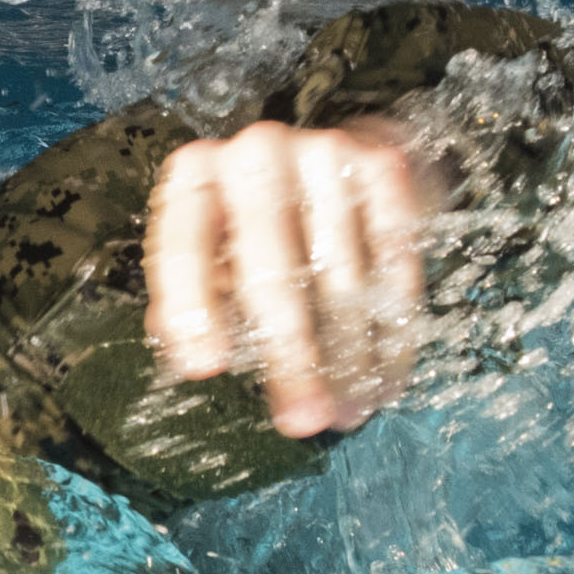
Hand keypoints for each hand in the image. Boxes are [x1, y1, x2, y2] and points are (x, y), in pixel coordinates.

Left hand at [144, 118, 432, 438]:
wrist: (347, 154)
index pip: (183, 244)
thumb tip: (184, 355)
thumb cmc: (264, 220)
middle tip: (301, 421)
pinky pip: (390, 260)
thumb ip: (193, 297)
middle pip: (269, 268)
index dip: (191, 309)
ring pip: (339, 275)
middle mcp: (256, 152)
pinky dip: (390, 327)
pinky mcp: (382, 166)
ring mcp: (324, 151)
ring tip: (348, 413)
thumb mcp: (214, 248)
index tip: (205, 370)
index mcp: (197, 173)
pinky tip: (386, 377)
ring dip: (348, 358)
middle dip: (288, 356)